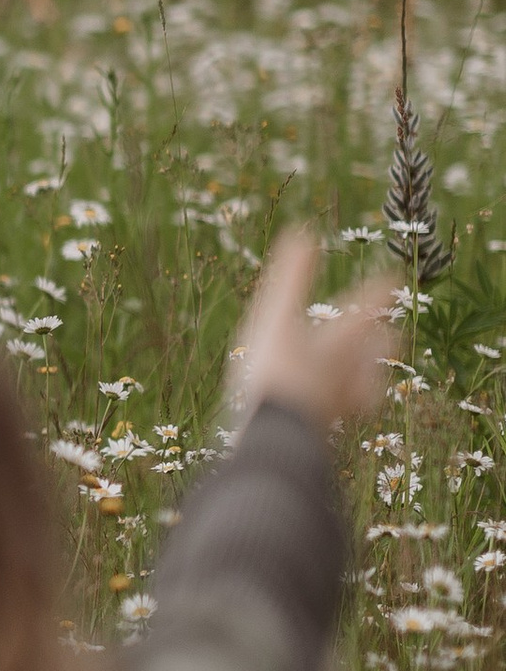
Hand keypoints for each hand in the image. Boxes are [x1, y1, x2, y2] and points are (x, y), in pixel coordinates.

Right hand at [229, 229, 399, 430]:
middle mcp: (346, 375)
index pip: (365, 309)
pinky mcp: (321, 433)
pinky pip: (340, 417)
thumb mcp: (277, 320)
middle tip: (390, 332)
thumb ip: (291, 278)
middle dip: (382, 340)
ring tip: (368, 375)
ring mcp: (337, 407)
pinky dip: (341, 409)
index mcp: (337, 344)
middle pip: (375, 355)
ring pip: (364, 389)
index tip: (393, 274)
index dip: (378, 290)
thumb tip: (302, 231)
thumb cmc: (276, 376)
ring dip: (369, 376)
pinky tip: (331, 413)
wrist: (276, 439)